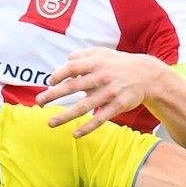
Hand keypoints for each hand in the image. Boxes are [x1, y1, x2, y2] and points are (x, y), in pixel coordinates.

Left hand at [36, 48, 165, 135]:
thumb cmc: (120, 63)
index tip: (49, 82)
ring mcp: (109, 93)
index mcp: (96, 63)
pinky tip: (75, 134)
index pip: (72, 68)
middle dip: (53, 95)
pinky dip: (87, 127)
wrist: (147, 75)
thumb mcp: (103, 53)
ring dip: (65, 116)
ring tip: (50, 123)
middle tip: (39, 102)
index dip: (59, 75)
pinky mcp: (117, 106)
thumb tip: (66, 60)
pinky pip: (100, 119)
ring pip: (83, 107)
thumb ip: (83, 55)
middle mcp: (101, 78)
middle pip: (72, 87)